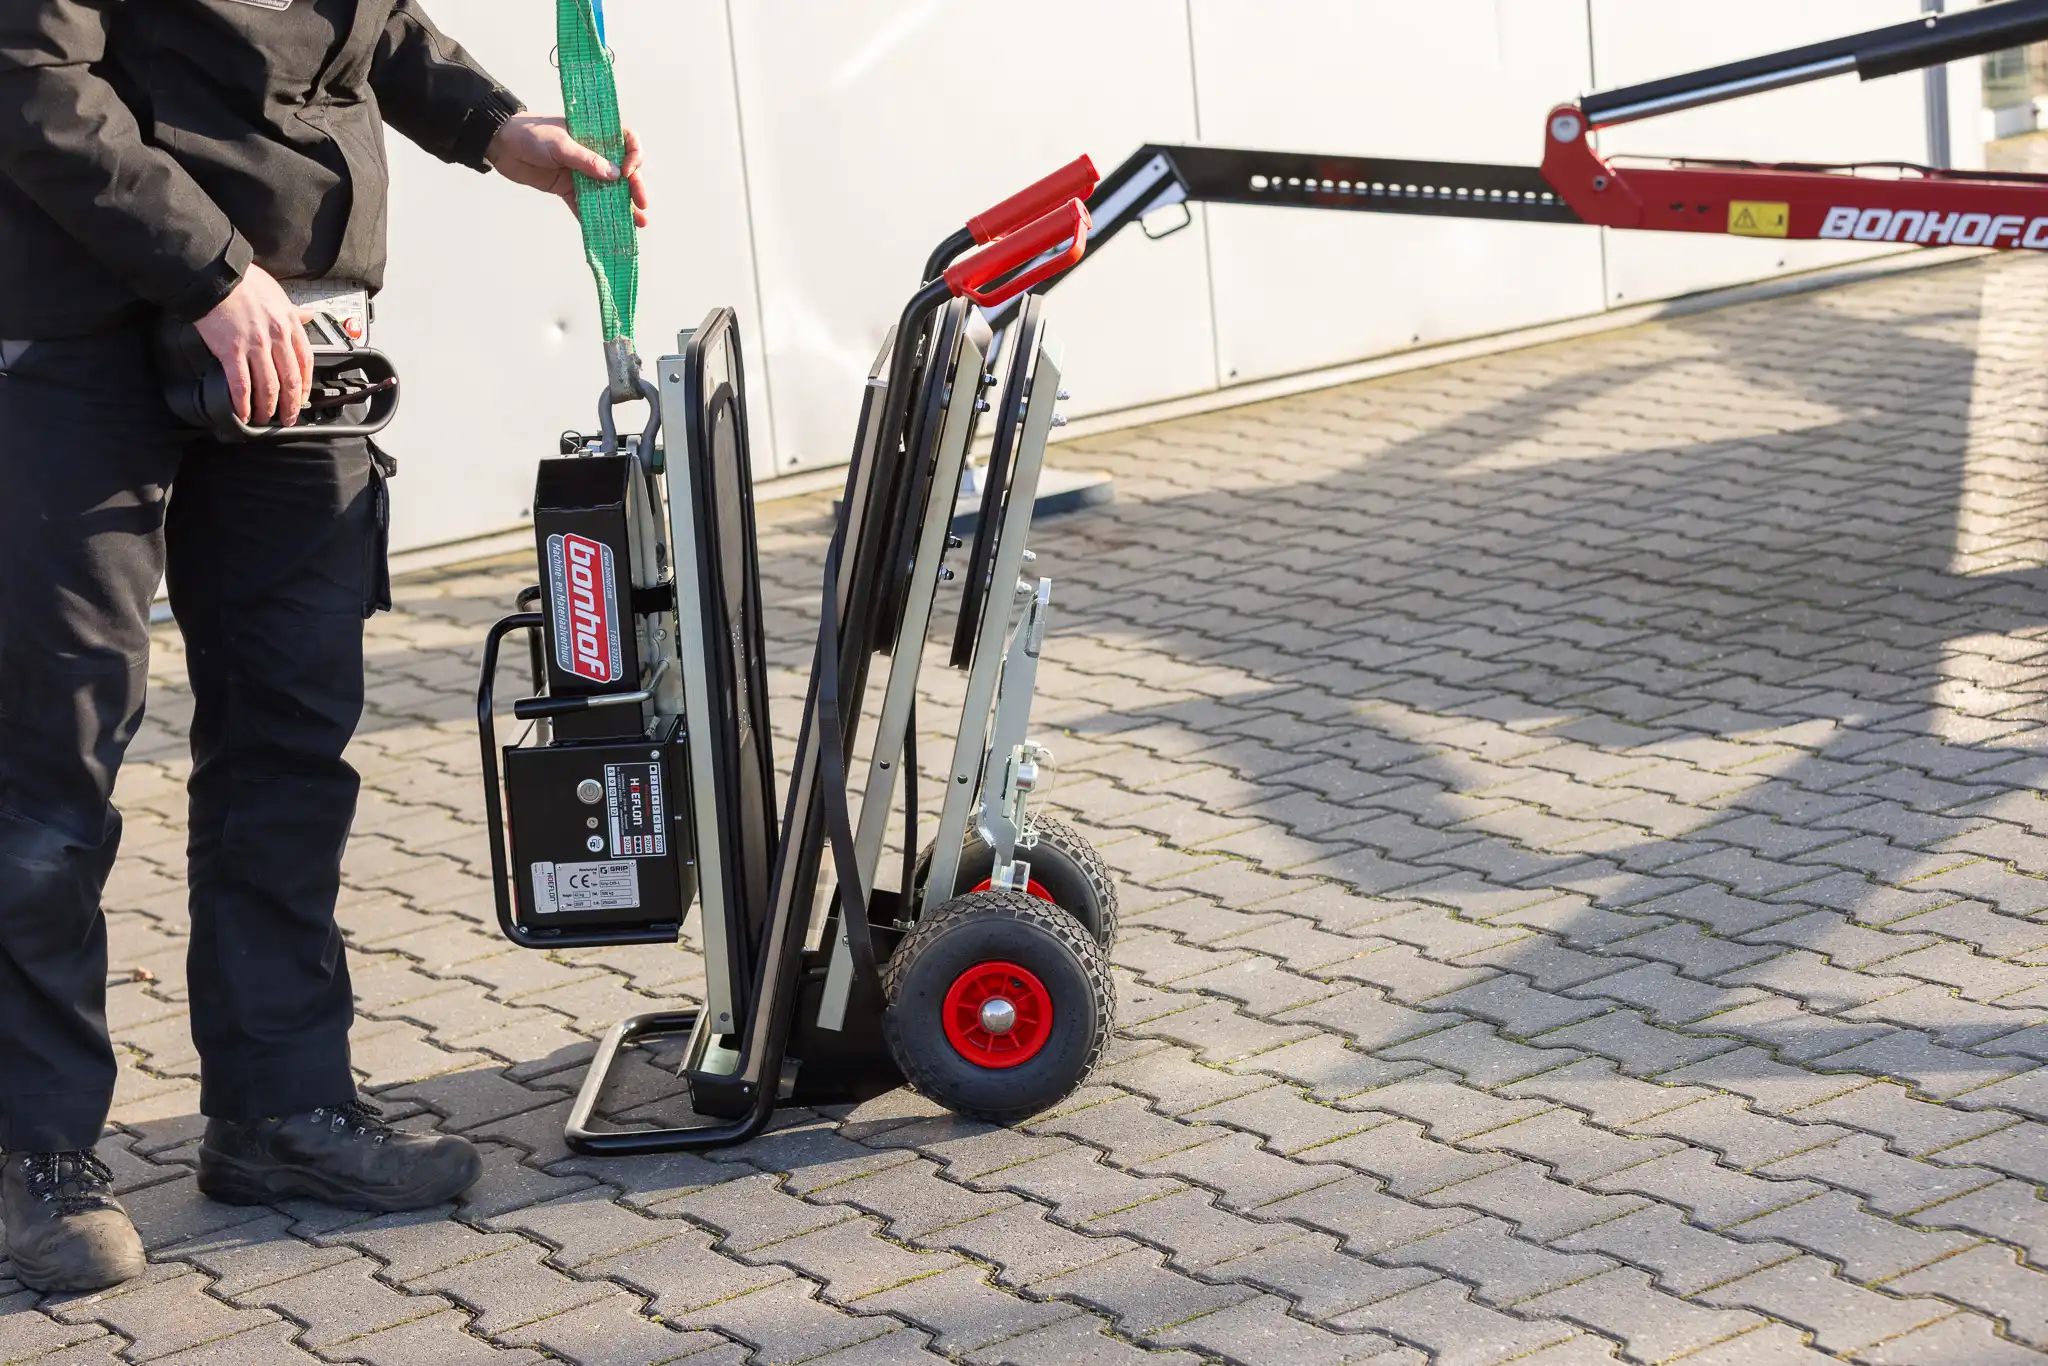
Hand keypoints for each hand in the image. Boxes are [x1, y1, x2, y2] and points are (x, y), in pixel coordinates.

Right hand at [194, 263, 314, 426]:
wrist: (214, 276)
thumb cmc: (244, 281)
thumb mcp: (278, 293)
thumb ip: (293, 310)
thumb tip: (307, 315)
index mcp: (290, 324)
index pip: (306, 361)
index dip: (305, 384)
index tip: (303, 396)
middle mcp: (276, 338)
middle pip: (290, 379)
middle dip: (290, 404)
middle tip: (288, 417)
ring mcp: (254, 346)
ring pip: (268, 386)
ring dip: (268, 407)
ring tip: (265, 418)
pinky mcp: (231, 351)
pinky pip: (241, 384)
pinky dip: (244, 403)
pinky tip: (244, 413)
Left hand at [487, 114, 648, 226]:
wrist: (500, 144)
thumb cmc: (530, 134)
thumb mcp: (559, 144)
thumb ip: (587, 160)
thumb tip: (616, 175)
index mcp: (594, 135)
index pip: (626, 141)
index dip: (633, 156)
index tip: (628, 170)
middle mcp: (593, 154)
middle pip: (622, 173)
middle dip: (634, 189)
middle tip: (641, 205)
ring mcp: (581, 174)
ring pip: (608, 192)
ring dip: (622, 208)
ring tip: (636, 224)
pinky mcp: (568, 190)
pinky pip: (586, 207)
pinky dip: (596, 220)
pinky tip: (607, 232)